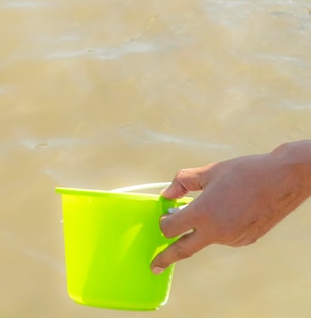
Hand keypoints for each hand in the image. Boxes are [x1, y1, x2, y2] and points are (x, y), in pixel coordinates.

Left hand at [151, 140, 310, 273]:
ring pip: (206, 238)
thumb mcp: (209, 171)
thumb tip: (167, 194)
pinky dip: (217, 228)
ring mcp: (232, 239)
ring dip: (199, 230)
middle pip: (183, 249)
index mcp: (203, 213)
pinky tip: (228, 209)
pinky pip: (223, 237)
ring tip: (212, 205)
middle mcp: (216, 231)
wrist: (284, 179)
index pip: (171, 228)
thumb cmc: (245, 172)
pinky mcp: (245, 240)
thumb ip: (183, 182)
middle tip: (154, 266)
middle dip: (166, 258)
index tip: (164, 216)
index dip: (164, 222)